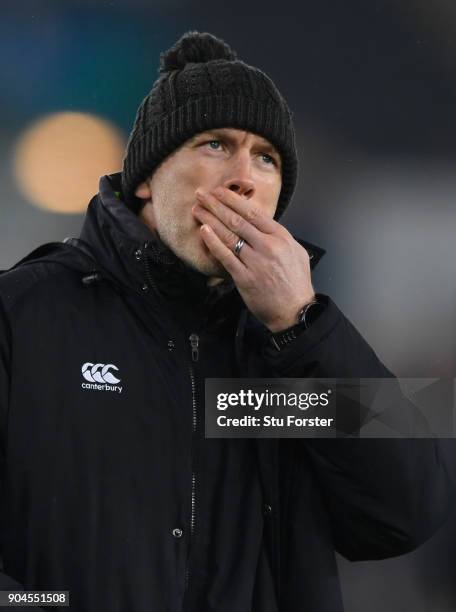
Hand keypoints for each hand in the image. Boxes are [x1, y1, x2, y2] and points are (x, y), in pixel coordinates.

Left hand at [192, 186, 315, 331]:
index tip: (220, 192)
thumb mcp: (296, 252)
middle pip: (237, 220)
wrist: (295, 310)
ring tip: (197, 210)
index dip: (233, 200)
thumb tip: (263, 226)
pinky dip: (213, 242)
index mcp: (281, 237)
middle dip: (216, 205)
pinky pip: (225, 256)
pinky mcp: (245, 278)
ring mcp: (256, 262)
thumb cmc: (295, 283)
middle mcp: (268, 246)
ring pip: (229, 235)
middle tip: (202, 195)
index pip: (253, 213)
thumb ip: (279, 237)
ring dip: (210, 220)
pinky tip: (204, 231)